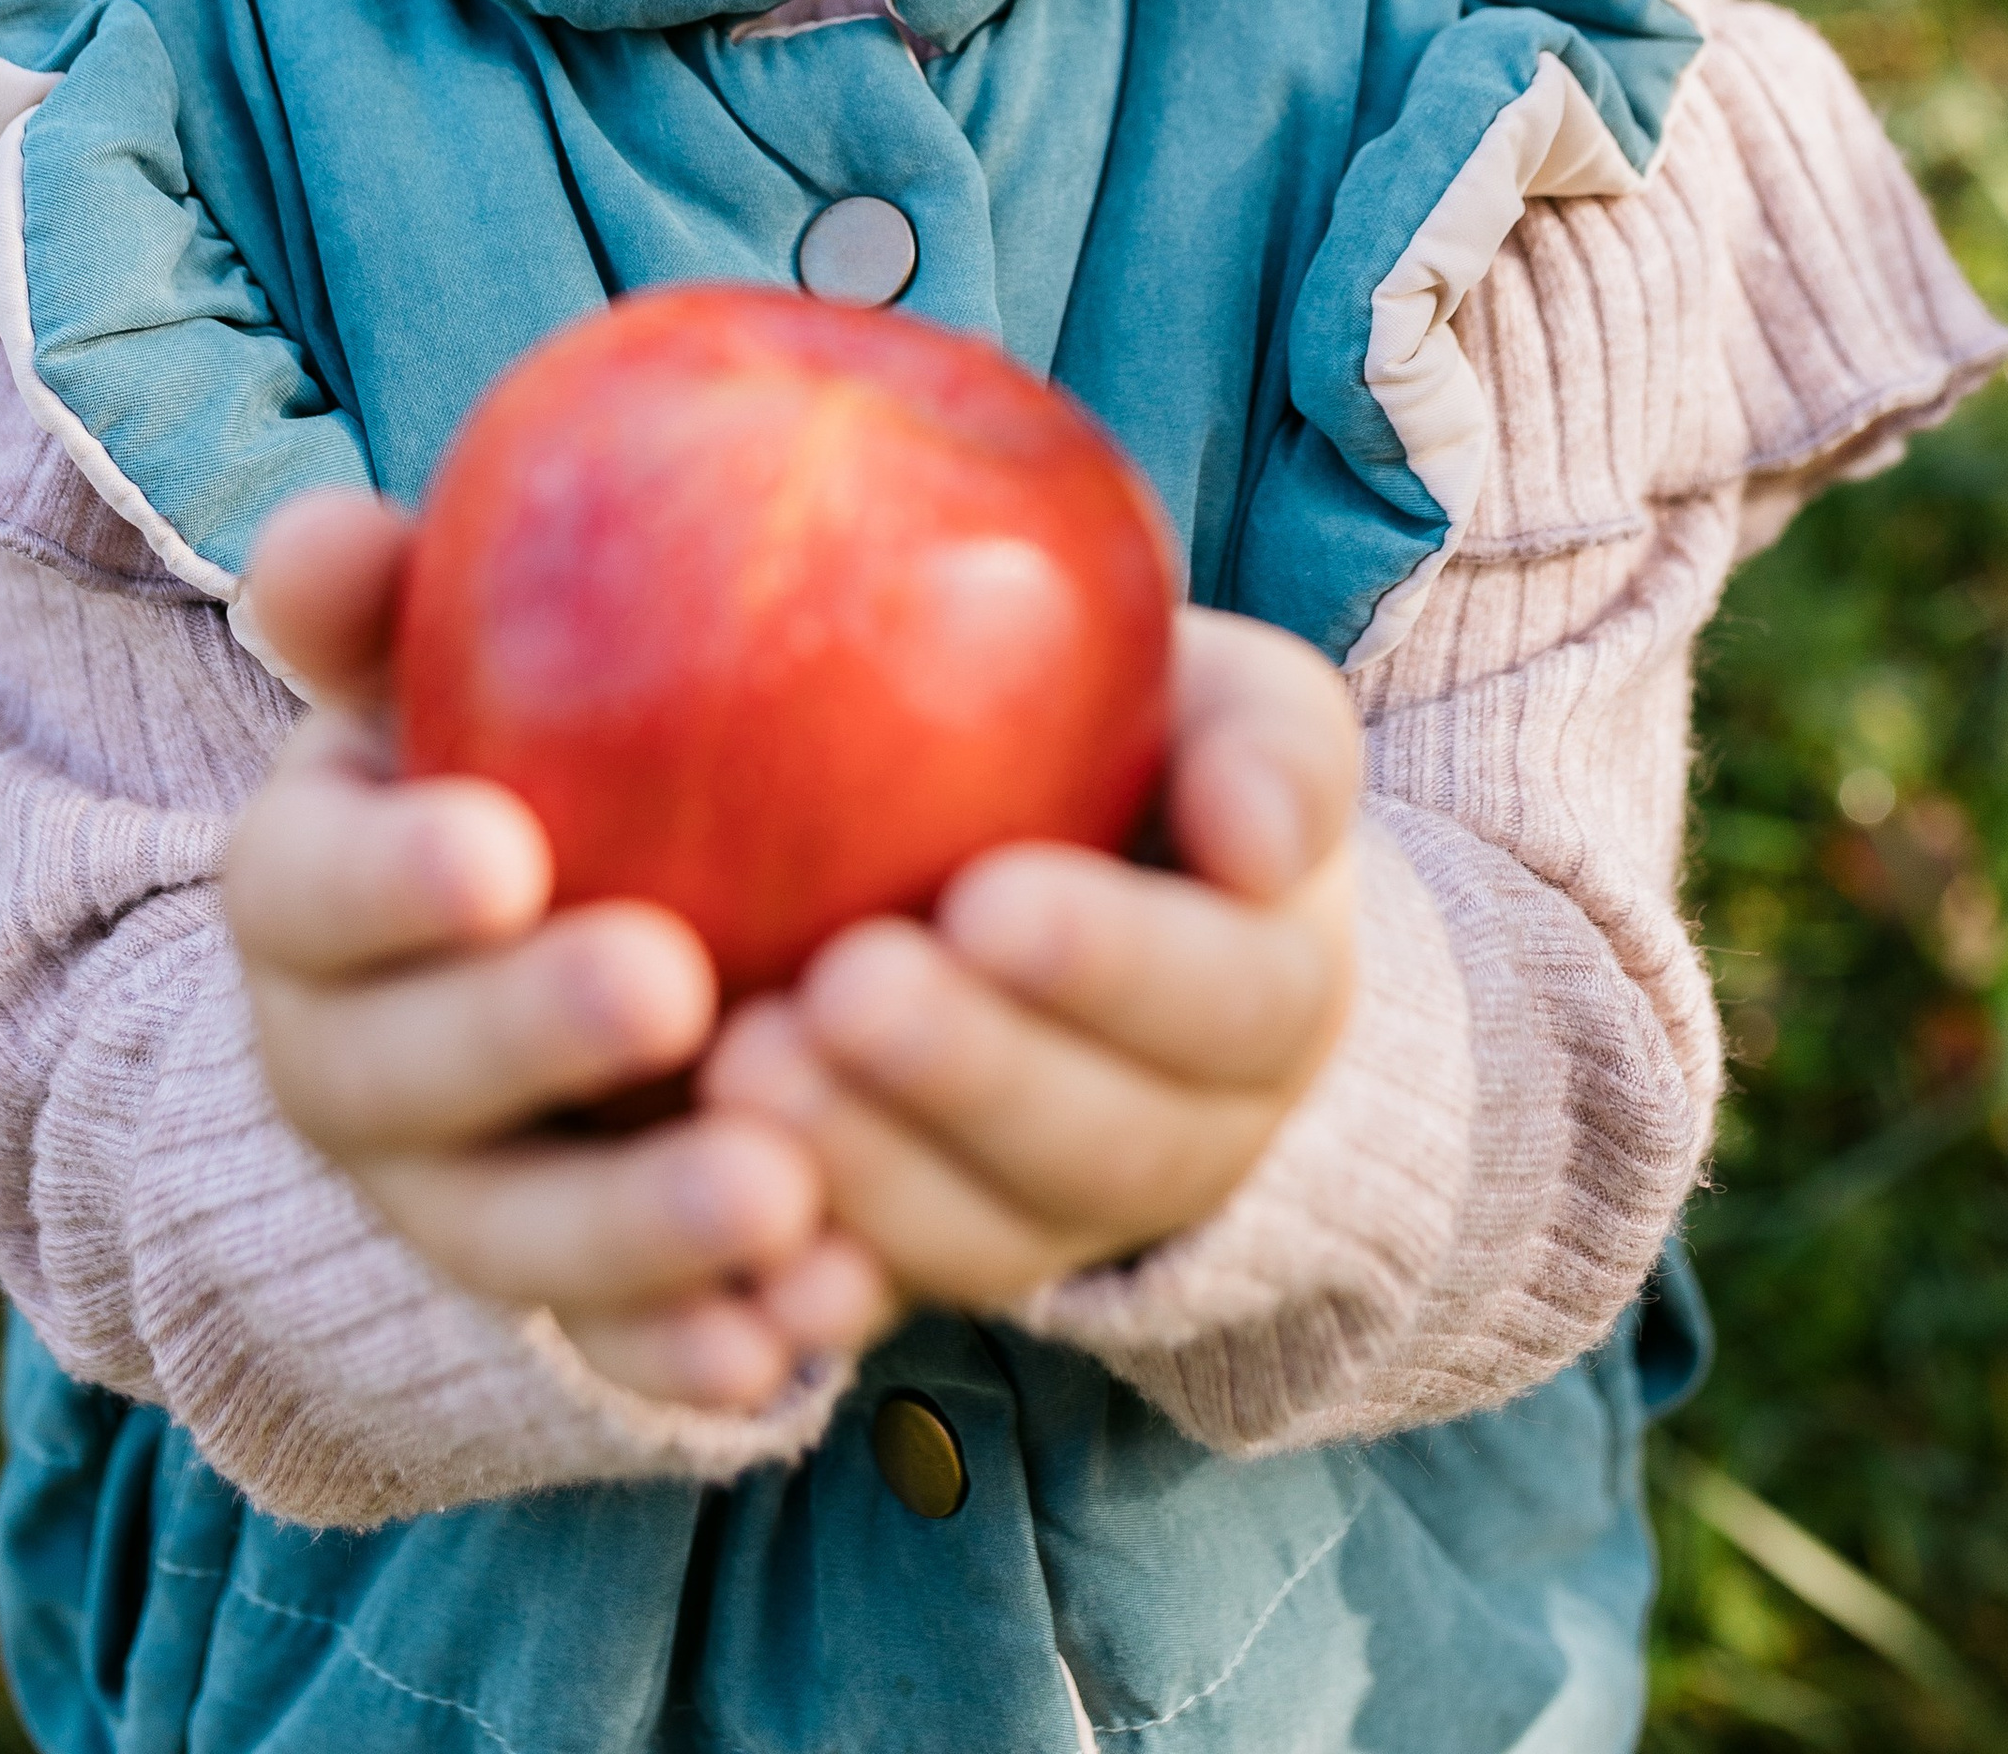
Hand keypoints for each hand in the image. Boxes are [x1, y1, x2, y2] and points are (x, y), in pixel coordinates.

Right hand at [223, 490, 889, 1412]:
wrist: (523, 929)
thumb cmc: (505, 740)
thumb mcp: (437, 656)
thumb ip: (384, 597)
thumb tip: (327, 528)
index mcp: (300, 897)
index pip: (304, 889)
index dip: (388, 879)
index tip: (506, 848)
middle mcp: (347, 1067)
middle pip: (399, 1083)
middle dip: (522, 1041)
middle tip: (668, 986)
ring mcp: (453, 1199)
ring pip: (514, 1241)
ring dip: (634, 1227)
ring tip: (777, 1189)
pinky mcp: (570, 1296)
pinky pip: (622, 1349)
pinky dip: (697, 1348)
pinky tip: (801, 1332)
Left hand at [702, 608, 1357, 1308]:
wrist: (1065, 862)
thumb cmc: (1146, 745)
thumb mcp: (1234, 709)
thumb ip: (1273, 748)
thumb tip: (1259, 841)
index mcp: (1276, 999)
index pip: (1231, 999)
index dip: (1114, 964)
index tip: (986, 900)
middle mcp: (1190, 1139)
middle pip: (1103, 1148)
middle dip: (967, 1075)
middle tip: (843, 990)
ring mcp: (1059, 1220)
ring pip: (986, 1243)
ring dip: (868, 1172)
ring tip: (747, 1074)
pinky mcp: (934, 1260)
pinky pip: (879, 1299)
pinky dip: (808, 1280)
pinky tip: (731, 1242)